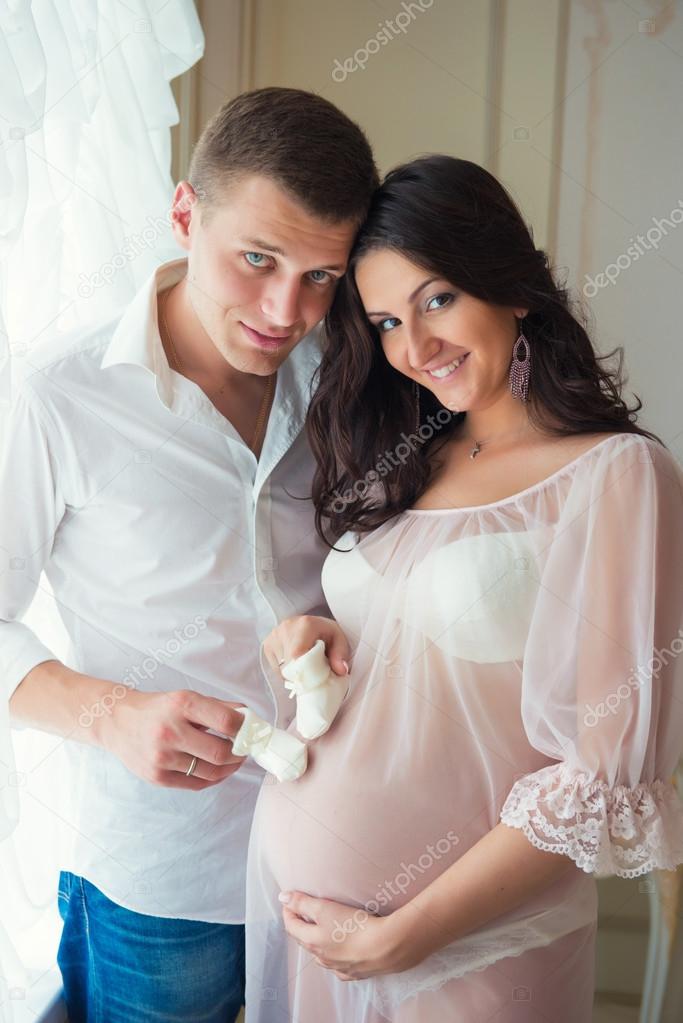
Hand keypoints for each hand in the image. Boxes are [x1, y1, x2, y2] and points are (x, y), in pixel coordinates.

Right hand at [100, 687, 247, 790]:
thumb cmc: (158, 708)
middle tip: (246, 750)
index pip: (226, 722)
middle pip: (221, 753)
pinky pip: (195, 784)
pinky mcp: (156, 777)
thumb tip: (250, 719)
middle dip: (240, 753)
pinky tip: (218, 771)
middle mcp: (170, 731)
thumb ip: (219, 707)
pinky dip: (213, 779)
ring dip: (230, 768)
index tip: (254, 732)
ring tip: (234, 760)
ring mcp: (162, 757)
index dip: (246, 729)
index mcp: (182, 705)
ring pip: (211, 772)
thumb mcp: (187, 698)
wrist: (118, 722)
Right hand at [263, 615, 350, 678]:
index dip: (304, 671)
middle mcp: (286, 628)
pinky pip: (276, 668)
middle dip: (302, 675)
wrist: (312, 624)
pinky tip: (296, 663)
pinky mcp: (267, 644)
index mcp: (305, 625)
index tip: (313, 680)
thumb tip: (340, 671)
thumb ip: (341, 655)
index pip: (298, 653)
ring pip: (282, 668)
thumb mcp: (339, 641)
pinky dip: (286, 671)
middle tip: (313, 676)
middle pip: (290, 664)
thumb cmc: (327, 634)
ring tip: (305, 666)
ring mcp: (274, 636)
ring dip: (294, 673)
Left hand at [279, 891, 415, 980]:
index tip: (290, 899)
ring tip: (322, 929)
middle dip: (301, 924)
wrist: (386, 947)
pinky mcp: (355, 972)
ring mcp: (338, 967)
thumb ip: (303, 902)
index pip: (291, 925)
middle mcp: (321, 958)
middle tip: (304, 910)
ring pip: (321, 955)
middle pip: (304, 940)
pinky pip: (339, 965)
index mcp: (311, 942)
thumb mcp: (325, 908)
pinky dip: (335, 956)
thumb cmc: (354, 926)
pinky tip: (341, 951)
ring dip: (317, 941)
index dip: (289, 910)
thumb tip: (282, 897)